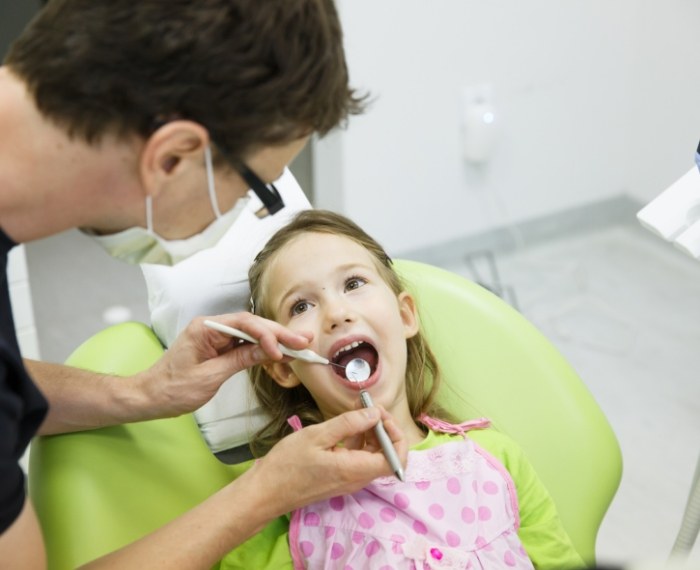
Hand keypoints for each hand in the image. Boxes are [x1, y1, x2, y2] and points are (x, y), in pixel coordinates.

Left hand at [137, 313, 311, 417]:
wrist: (150, 397)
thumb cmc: (172, 389)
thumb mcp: (209, 377)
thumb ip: (239, 360)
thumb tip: (267, 352)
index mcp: (205, 328)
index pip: (244, 324)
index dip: (266, 336)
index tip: (281, 351)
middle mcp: (212, 327)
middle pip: (252, 325)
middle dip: (279, 335)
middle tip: (304, 342)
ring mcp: (216, 337)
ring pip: (252, 334)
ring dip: (276, 341)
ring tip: (300, 346)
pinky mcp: (219, 348)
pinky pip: (246, 345)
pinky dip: (263, 350)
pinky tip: (281, 354)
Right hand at [249, 407, 407, 517]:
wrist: (265, 492)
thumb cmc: (287, 465)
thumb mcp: (316, 436)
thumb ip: (348, 424)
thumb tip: (375, 414)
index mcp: (354, 470)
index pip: (395, 459)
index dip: (395, 435)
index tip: (381, 415)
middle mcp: (356, 478)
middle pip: (386, 455)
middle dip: (383, 429)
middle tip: (370, 408)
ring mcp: (348, 479)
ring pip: (372, 455)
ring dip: (370, 432)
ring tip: (357, 410)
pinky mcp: (339, 477)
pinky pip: (357, 458)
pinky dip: (356, 440)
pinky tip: (345, 424)